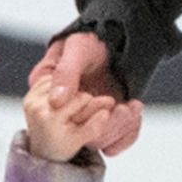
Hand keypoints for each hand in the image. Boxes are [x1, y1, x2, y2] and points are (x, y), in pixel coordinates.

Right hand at [34, 30, 145, 156]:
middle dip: (107, 124)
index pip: (60, 117)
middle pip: (79, 133)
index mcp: (46, 93)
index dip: (85, 114)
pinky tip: (134, 109)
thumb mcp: (77, 49)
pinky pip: (114, 142)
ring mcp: (84, 118)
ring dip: (120, 127)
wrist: (115, 39)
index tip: (108, 102)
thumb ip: (66, 72)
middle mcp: (64, 110)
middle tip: (124, 108)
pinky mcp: (103, 123)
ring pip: (98, 140)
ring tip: (132, 107)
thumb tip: (56, 102)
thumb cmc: (91, 40)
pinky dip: (128, 132)